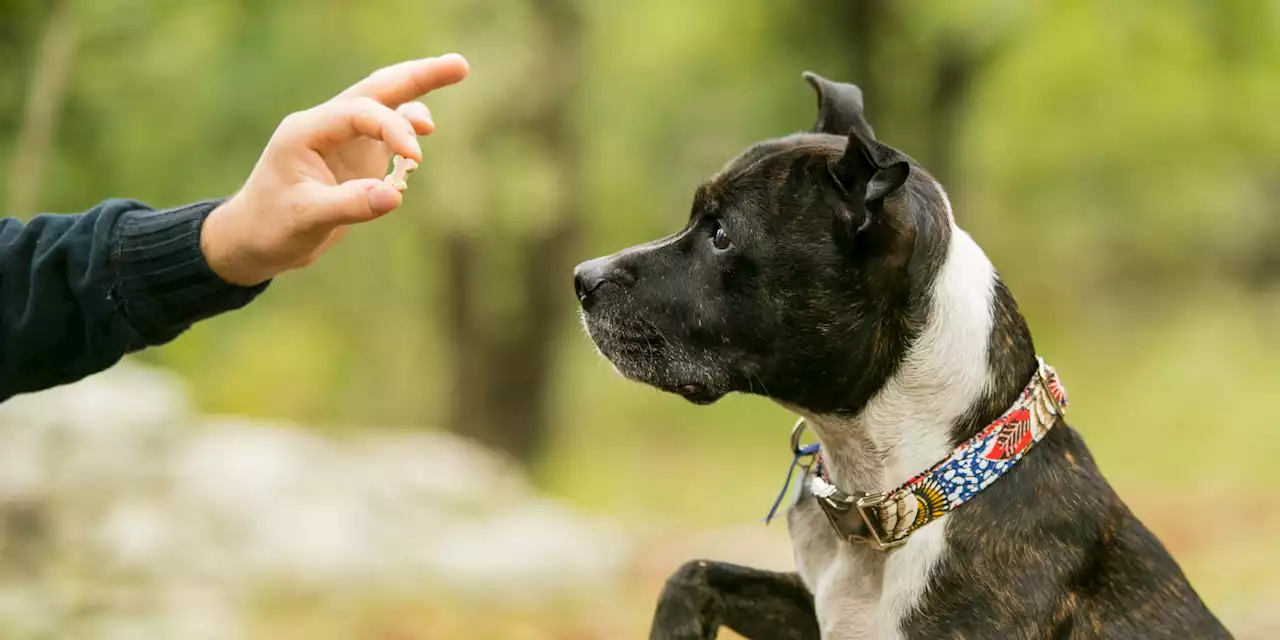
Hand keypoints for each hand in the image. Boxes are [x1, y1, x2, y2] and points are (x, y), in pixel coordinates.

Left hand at [201, 54, 468, 285]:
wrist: (252, 240)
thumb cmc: (271, 227)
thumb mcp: (306, 219)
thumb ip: (350, 205)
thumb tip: (395, 195)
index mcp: (306, 131)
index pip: (360, 113)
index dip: (393, 128)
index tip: (415, 159)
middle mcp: (325, 127)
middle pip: (377, 90)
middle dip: (417, 76)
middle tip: (459, 64)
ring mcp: (341, 140)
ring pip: (385, 106)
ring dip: (417, 95)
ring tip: (456, 74)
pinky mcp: (354, 157)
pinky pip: (387, 134)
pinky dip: (408, 131)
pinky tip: (424, 133)